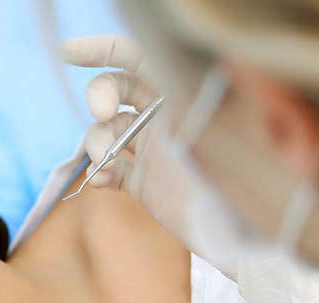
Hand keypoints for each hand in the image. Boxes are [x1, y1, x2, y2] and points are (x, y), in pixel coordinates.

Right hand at [61, 34, 318, 302]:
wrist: (248, 237)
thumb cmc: (247, 179)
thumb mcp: (227, 124)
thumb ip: (197, 91)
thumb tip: (160, 60)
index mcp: (187, 93)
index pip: (141, 57)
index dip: (104, 49)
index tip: (69, 53)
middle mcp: (168, 117)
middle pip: (116, 89)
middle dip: (98, 96)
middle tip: (102, 114)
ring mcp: (154, 151)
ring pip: (106, 132)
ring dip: (97, 142)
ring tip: (108, 163)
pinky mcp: (144, 184)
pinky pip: (108, 170)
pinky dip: (97, 173)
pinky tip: (100, 182)